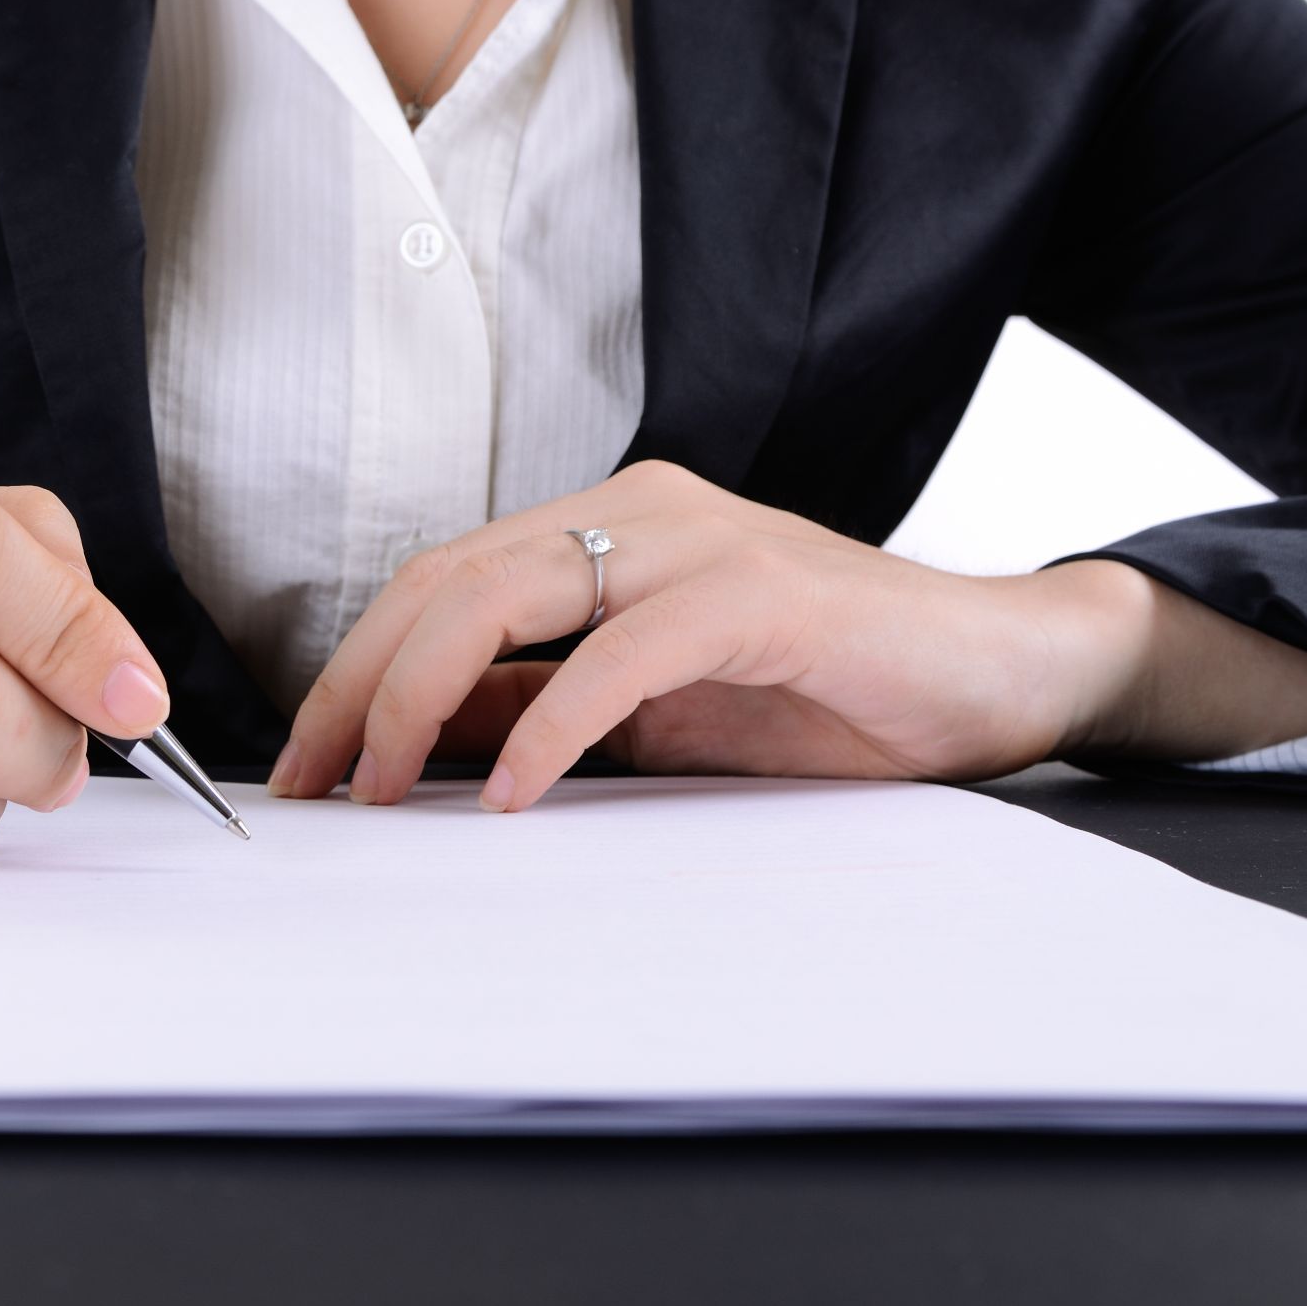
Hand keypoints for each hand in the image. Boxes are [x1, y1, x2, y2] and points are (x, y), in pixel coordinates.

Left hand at [269, 460, 1306, 810]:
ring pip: (507, 593)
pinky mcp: (763, 595)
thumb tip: (417, 738)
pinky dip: (552, 724)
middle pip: (445, 579)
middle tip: (315, 781)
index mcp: (605, 529)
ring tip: (382, 784)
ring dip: (422, 695)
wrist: (997, 675)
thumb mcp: (646, 708)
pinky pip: (622, 654)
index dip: (355, 668)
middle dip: (358, 684)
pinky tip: (515, 791)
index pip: (438, 582)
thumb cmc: (825, 693)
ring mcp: (699, 543)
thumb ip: (538, 701)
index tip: (309, 761)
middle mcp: (639, 514)